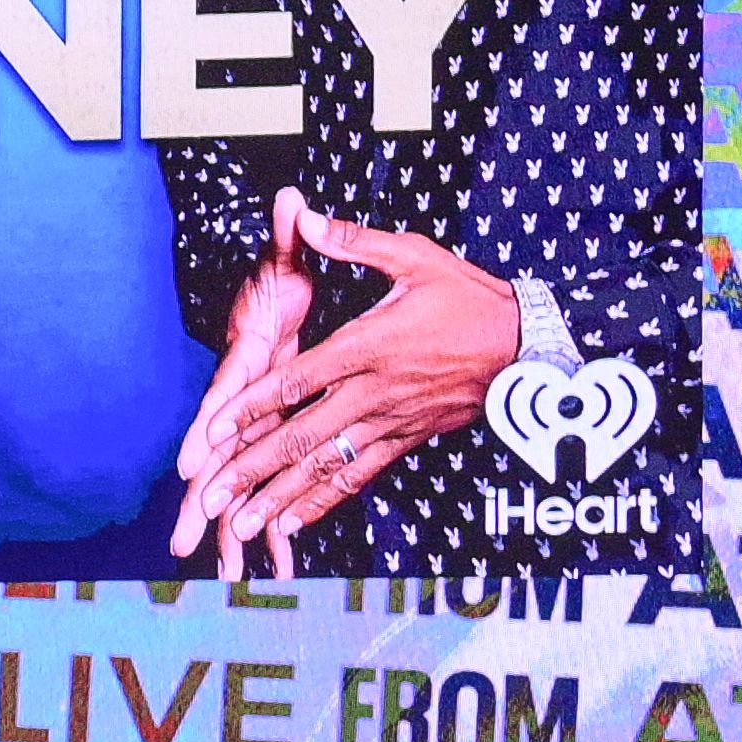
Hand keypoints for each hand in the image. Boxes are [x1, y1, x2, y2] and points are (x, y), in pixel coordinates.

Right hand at [169, 189, 322, 563]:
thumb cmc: (280, 281)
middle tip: (190, 544)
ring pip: (239, 482)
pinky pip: (268, 484)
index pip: (221, 400)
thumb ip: (292, 236)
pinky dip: (272, 520)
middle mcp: (240, 402)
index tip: (193, 467)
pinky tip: (279, 557)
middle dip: (203, 504)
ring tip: (235, 571)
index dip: (205, 434)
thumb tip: (293, 201)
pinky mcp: (268, 435)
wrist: (275, 299)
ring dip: (236, 526)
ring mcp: (252, 424)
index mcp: (245, 365)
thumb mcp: (288, 260)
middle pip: (216, 459)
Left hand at [174, 209, 518, 580]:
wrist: (530, 344)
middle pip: (303, 436)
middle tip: (211, 497)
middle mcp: (374, 392)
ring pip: (326, 465)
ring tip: (242, 525)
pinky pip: (359, 475)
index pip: (297, 381)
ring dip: (281, 496)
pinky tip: (292, 523)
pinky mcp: (407, 439)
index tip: (213, 430)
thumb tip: (303, 217)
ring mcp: (391, 421)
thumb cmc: (470, 298)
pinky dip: (323, 501)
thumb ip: (356, 243)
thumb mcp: (417, 258)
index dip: (253, 407)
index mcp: (368, 347)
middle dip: (253, 469)